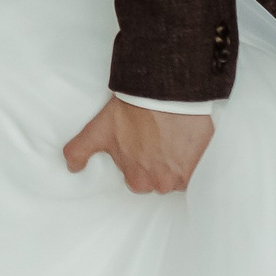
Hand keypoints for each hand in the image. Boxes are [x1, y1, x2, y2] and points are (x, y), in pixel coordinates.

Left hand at [64, 98, 214, 192]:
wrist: (162, 92)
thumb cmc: (130, 110)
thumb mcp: (98, 130)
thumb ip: (80, 151)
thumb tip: (72, 168)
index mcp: (137, 180)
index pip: (140, 179)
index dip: (142, 161)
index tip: (144, 145)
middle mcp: (161, 183)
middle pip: (162, 179)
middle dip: (160, 163)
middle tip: (159, 140)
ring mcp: (184, 175)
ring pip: (181, 175)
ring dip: (179, 160)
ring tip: (174, 138)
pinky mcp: (203, 163)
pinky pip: (201, 169)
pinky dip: (196, 158)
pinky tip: (188, 141)